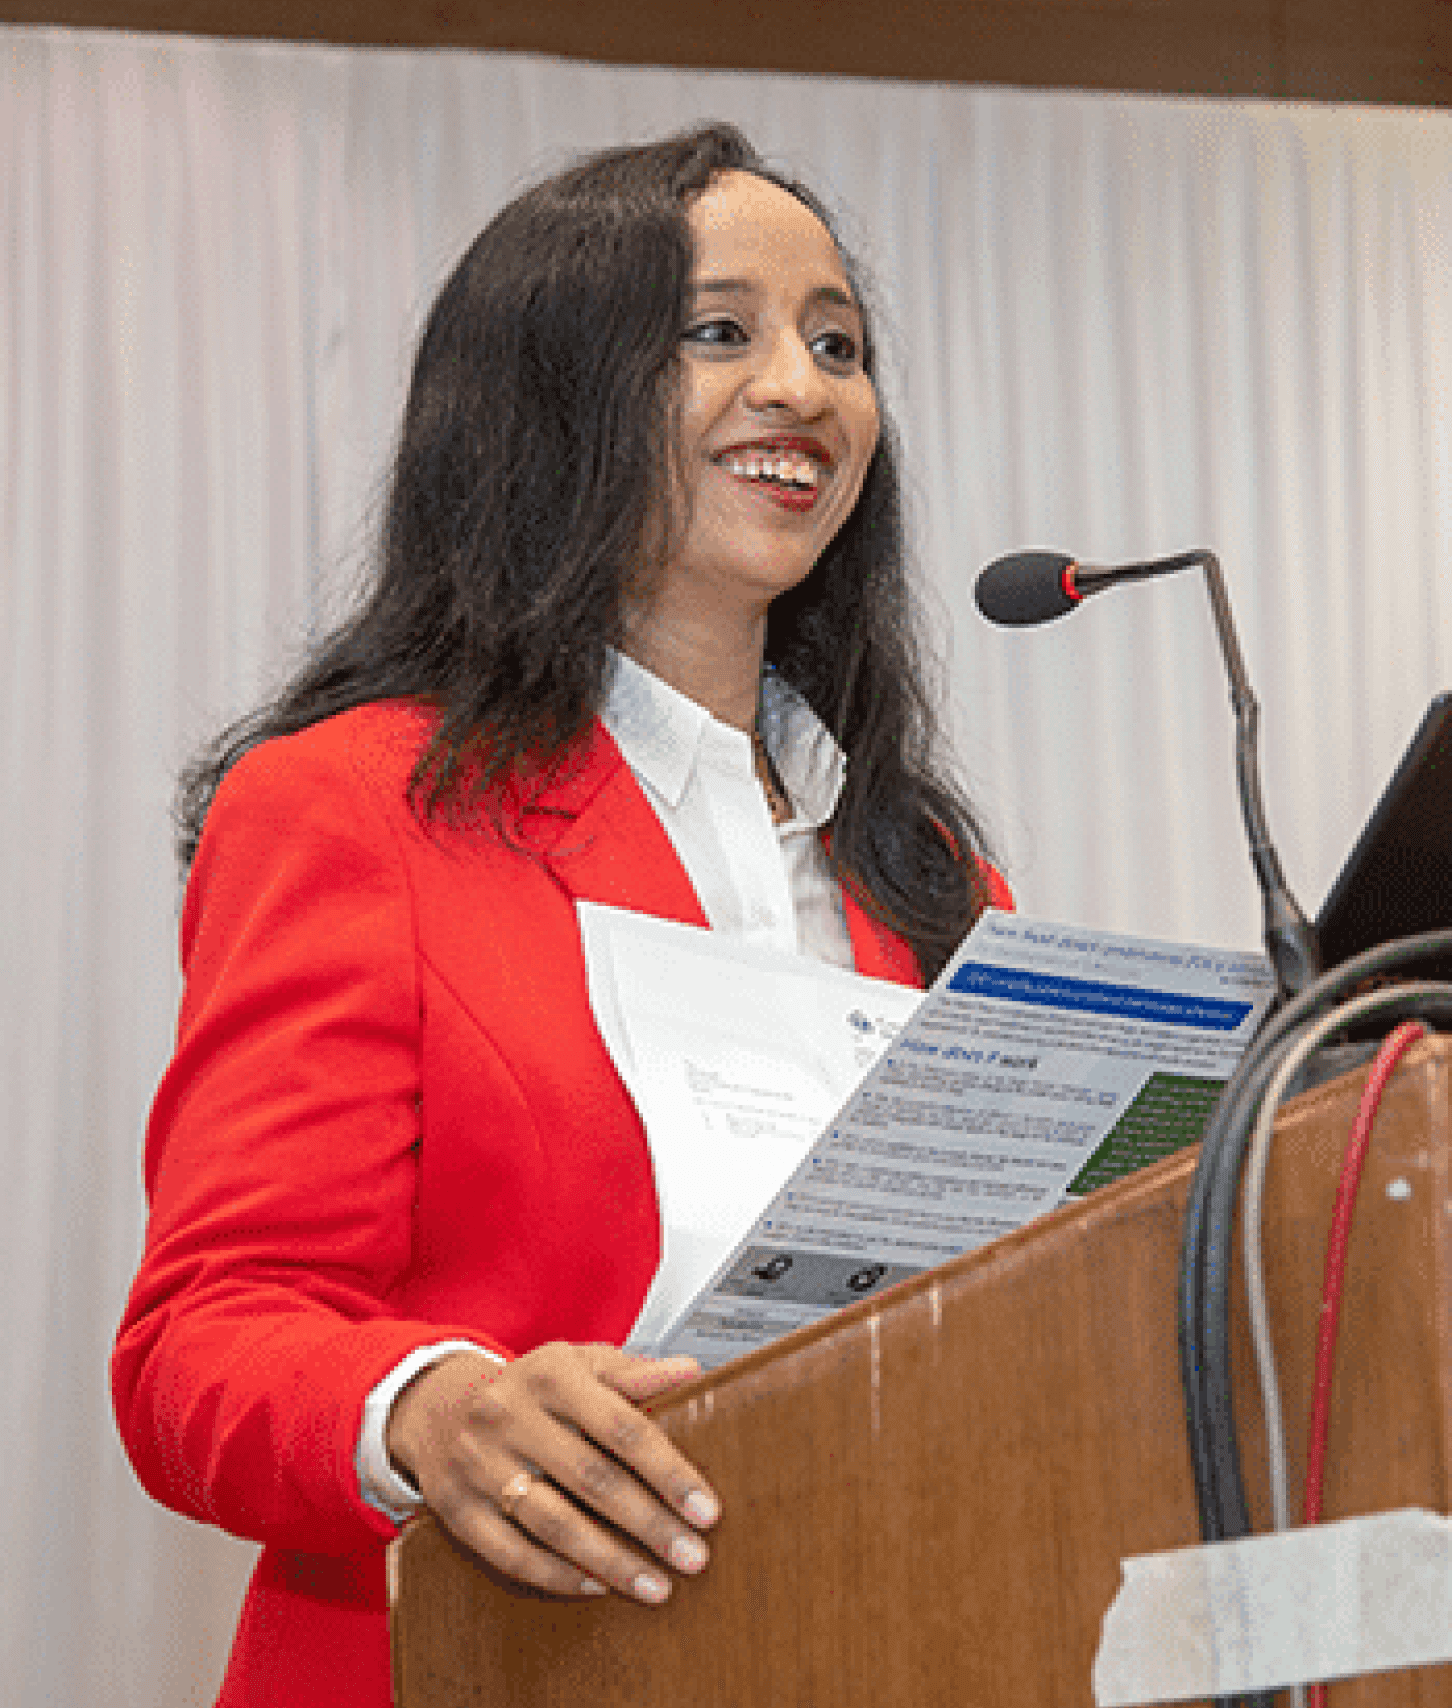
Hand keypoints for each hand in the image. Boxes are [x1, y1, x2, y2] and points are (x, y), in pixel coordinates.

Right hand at [385, 1342, 718, 1604]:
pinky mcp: (457, 1508)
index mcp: (551, 1375)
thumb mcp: (579, 1364)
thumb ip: (633, 1373)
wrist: (440, 1406)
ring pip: (553, 1524)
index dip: (669, 1472)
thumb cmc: (531, 1389)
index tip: (706, 1510)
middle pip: (592, 1480)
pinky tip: (597, 1585)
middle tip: (693, 1557)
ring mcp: (479, 1463)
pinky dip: (558, 1575)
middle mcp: (510, 1416)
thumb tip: (690, 1373)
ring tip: (656, 1585)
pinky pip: (511, 1553)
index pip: (622, 1427)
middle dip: (649, 1525)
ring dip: (611, 1561)